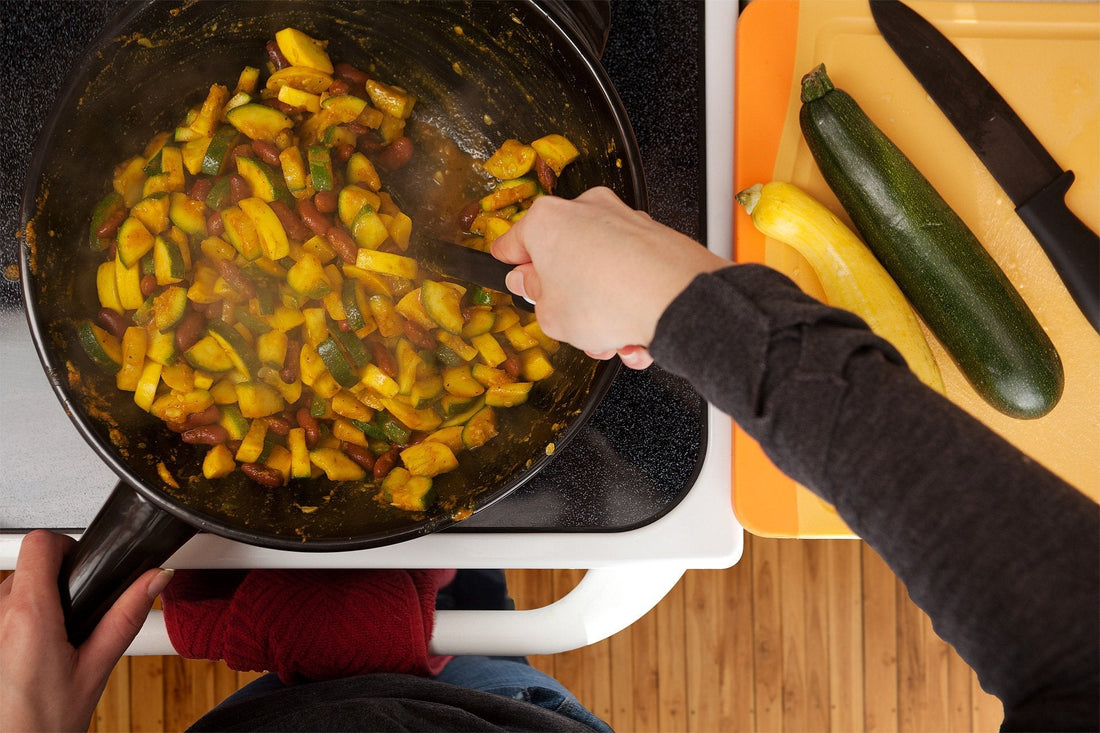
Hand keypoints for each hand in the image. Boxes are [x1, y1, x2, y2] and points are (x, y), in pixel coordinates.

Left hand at [0, 530, 171, 730]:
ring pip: (9, 593)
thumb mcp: (97, 668)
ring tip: (49, 645)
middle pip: (26, 569)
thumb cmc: (43, 724)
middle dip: (52, 586)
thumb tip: (154, 579)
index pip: (40, 543)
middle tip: (71, 621)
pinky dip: (14, 625)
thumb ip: (127, 616)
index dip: (64, 546)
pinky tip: (27, 656)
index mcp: (29, 616)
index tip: (80, 564)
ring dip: (30, 607)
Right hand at [491, 187, 727, 368]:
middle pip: (562, 258)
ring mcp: (623, 219)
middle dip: (567, 297)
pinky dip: (631, 302)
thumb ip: (534, 297)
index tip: (515, 282)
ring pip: (599, 270)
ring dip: (602, 309)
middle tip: (568, 322)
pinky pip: (630, 273)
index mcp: (546, 220)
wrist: (676, 300)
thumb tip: (532, 285)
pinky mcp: (654, 235)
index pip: (513, 244)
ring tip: (611, 338)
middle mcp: (585, 209)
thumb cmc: (610, 299)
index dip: (512, 271)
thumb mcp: (550, 315)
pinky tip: (636, 333)